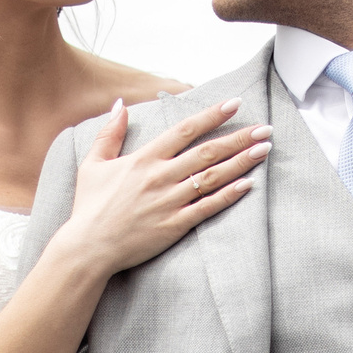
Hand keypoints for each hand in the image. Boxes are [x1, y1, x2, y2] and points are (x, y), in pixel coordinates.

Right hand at [49, 99, 269, 276]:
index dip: (211, 115)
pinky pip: (207, 207)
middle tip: (265, 128)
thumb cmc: (90, 207)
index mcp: (143, 159)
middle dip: (239, 138)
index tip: (234, 104)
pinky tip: (248, 184)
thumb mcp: (93, 164)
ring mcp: (169, 201)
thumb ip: (109, 133)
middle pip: (207, 152)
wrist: (87, 248)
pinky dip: (229, 195)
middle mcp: (160, 177)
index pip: (184, 130)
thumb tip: (120, 104)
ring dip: (241, 162)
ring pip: (212, 177)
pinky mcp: (174, 225)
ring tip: (264, 149)